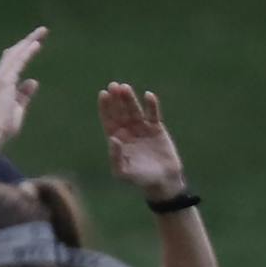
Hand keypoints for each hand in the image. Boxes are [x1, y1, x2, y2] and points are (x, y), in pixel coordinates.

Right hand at [0, 26, 46, 145]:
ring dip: (30, 41)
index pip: (14, 61)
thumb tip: (33, 80)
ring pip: (17, 53)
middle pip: (14, 52)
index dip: (25, 50)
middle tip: (43, 31)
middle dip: (28, 41)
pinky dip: (28, 52)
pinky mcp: (6, 80)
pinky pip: (19, 62)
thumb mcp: (18, 107)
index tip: (37, 42)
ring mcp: (1, 77)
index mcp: (2, 83)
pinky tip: (37, 44)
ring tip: (43, 31)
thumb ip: (25, 94)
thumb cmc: (5, 125)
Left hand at [98, 83, 187, 200]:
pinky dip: (151, 105)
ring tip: (125, 87)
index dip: (105, 107)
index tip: (103, 94)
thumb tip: (112, 138)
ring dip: (130, 99)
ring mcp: (142, 128)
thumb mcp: (123, 172)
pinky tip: (148, 96)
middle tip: (113, 85)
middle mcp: (128, 132)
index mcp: (117, 140)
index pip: (109, 120)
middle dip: (116, 99)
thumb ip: (116, 157)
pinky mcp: (157, 128)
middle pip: (120, 112)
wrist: (162, 181)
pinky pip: (153, 114)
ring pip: (134, 110)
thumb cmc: (139, 179)